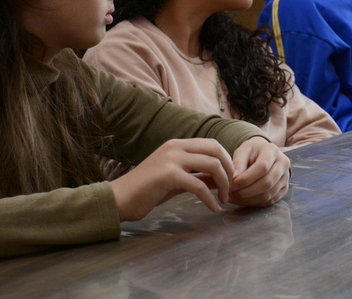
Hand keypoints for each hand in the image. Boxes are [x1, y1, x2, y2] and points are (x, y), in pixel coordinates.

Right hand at [110, 138, 233, 221]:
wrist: (119, 199)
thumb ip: (198, 175)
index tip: (231, 179)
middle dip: (229, 169)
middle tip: (232, 188)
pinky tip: (213, 208)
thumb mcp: (177, 179)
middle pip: (216, 150)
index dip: (227, 160)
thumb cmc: (147, 190)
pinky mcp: (168, 175)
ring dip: (223, 184)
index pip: (212, 144)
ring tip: (223, 199)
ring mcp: (171, 159)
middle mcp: (175, 146)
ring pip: (212, 165)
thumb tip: (222, 180)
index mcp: (177, 144)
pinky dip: (210, 198)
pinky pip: (199, 185)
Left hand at [229, 136, 290, 206]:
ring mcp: (286, 178)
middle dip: (246, 192)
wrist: (264, 153)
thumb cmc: (252, 151)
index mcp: (272, 151)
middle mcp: (283, 164)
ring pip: (268, 194)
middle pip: (267, 183)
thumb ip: (238, 163)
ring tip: (233, 198)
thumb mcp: (243, 151)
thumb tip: (234, 179)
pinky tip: (242, 200)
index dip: (246, 179)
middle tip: (230, 194)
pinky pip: (270, 201)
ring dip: (248, 199)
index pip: (262, 167)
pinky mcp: (284, 189)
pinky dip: (254, 203)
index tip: (231, 185)